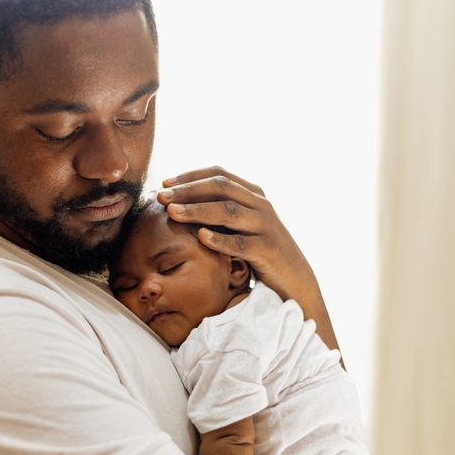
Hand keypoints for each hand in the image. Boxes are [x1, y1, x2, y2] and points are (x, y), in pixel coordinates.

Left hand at [157, 167, 338, 351]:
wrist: (293, 279)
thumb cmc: (258, 251)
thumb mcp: (240, 225)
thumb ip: (218, 211)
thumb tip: (177, 201)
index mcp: (252, 194)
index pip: (219, 174)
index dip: (190, 176)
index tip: (165, 184)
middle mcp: (260, 205)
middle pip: (221, 189)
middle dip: (188, 190)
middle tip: (162, 196)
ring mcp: (266, 226)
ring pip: (229, 212)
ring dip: (198, 210)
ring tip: (173, 212)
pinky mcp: (268, 250)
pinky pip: (242, 244)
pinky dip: (221, 240)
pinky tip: (201, 237)